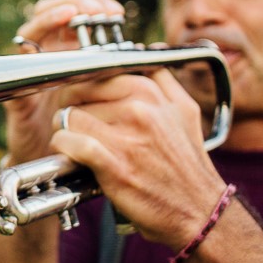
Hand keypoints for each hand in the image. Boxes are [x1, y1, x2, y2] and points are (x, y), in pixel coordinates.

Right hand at [5, 0, 123, 163]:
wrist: (65, 174)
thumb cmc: (91, 136)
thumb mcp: (115, 102)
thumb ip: (128, 74)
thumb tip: (158, 47)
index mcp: (77, 56)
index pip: (82, 16)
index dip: (96, 5)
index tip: (115, 12)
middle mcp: (54, 58)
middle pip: (57, 13)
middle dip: (76, 2)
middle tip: (97, 9)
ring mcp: (34, 72)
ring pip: (34, 28)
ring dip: (53, 14)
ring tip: (74, 13)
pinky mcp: (19, 91)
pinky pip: (18, 65)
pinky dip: (29, 49)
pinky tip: (42, 44)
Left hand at [47, 69, 226, 249]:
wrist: (200, 212)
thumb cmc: (187, 165)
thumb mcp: (185, 113)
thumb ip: (164, 79)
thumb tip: (147, 50)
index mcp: (152, 93)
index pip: (97, 74)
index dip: (81, 87)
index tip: (78, 100)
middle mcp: (140, 110)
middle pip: (80, 94)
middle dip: (71, 107)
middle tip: (71, 123)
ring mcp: (127, 136)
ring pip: (70, 117)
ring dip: (63, 128)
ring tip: (70, 140)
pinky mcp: (114, 164)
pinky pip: (70, 141)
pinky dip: (63, 146)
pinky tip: (68, 151)